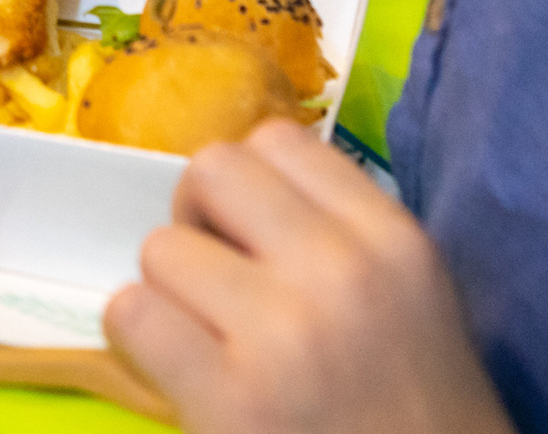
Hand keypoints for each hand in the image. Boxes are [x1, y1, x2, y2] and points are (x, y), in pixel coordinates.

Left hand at [104, 119, 512, 433]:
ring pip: (161, 248)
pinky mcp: (232, 400)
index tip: (255, 236)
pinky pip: (133, 314)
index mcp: (393, 240)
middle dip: (199, 219)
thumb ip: (336, 233)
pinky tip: (181, 372)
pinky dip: (141, 340)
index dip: (249, 185)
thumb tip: (234, 194)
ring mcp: (283, 335)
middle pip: (212, 170)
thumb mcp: (409, 298)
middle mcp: (342, 273)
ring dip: (170, 293)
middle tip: (217, 281)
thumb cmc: (414, 413)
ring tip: (208, 341)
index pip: (280, 140)